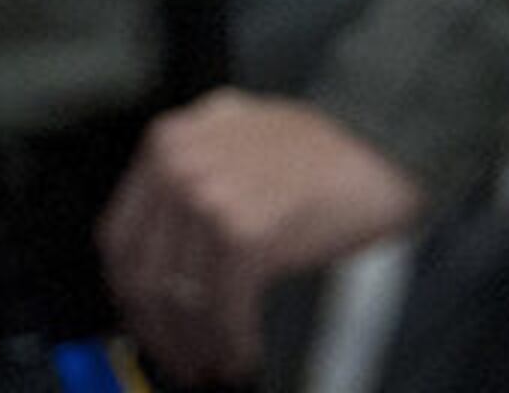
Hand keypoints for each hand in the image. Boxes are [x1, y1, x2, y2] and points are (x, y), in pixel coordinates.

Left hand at [99, 90, 428, 384]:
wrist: (387, 141)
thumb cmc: (325, 149)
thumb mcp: (238, 141)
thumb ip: (196, 178)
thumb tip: (167, 261)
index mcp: (171, 140)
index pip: (120, 236)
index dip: (130, 294)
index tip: (145, 323)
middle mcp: (180, 163)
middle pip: (142, 273)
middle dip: (158, 330)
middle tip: (178, 358)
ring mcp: (209, 195)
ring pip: (179, 298)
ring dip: (195, 346)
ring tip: (211, 367)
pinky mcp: (243, 230)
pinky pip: (221, 308)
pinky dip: (230, 343)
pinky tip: (241, 358)